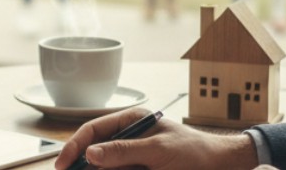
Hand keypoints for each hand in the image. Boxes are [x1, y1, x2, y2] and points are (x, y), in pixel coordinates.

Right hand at [54, 107, 259, 169]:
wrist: (222, 166)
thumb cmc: (195, 152)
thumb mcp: (159, 150)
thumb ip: (125, 151)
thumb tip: (91, 154)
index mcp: (131, 120)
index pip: (94, 129)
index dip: (75, 146)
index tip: (63, 165)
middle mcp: (129, 136)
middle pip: (95, 150)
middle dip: (82, 164)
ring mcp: (134, 155)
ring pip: (105, 165)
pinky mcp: (140, 169)